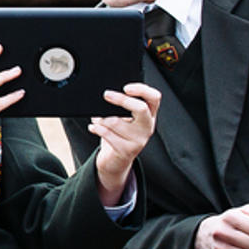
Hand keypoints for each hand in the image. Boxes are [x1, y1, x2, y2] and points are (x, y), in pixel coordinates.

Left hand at [89, 83, 160, 202]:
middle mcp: (148, 127)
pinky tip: (93, 127)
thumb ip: (121, 107)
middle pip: (141, 108)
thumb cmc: (119, 134)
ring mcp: (139, 140)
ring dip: (102, 118)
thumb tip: (108, 94)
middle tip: (106, 94)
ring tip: (97, 119)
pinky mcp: (127, 151)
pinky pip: (107, 134)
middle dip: (122, 99)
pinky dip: (97, 128)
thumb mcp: (124, 118)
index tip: (126, 87)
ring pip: (116, 121)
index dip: (142, 90)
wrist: (116, 161)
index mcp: (150, 115)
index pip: (154, 98)